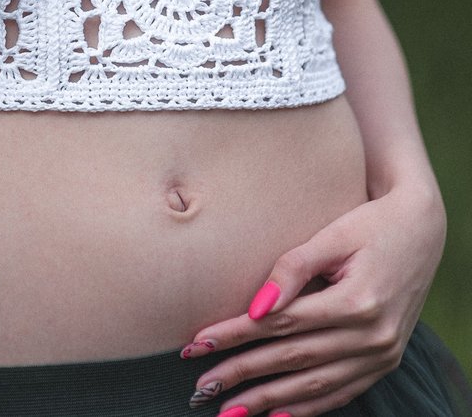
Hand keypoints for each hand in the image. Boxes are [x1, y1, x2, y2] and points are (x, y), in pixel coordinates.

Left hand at [183, 185, 445, 416]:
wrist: (421, 230)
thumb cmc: (371, 223)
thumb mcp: (333, 235)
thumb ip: (294, 267)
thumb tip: (256, 307)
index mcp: (357, 302)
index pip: (282, 325)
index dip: (237, 335)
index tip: (199, 343)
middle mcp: (372, 336)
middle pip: (293, 359)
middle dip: (243, 374)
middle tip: (201, 387)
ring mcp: (382, 354)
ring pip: (315, 385)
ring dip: (269, 401)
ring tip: (230, 411)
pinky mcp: (385, 360)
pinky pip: (342, 392)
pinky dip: (308, 407)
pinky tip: (277, 415)